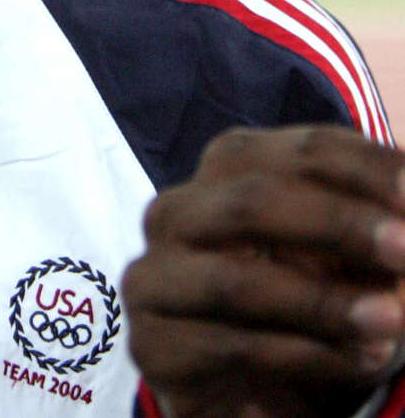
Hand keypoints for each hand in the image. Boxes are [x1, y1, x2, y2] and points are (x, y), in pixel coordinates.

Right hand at [122, 125, 404, 417]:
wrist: (242, 382)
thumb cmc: (302, 299)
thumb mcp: (340, 256)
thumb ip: (369, 230)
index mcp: (227, 170)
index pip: (300, 151)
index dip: (364, 168)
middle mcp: (177, 211)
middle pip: (252, 199)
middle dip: (338, 225)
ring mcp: (154, 278)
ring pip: (235, 281)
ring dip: (322, 305)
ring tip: (391, 323)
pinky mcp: (152, 345)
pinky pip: (231, 347)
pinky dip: (303, 356)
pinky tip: (357, 361)